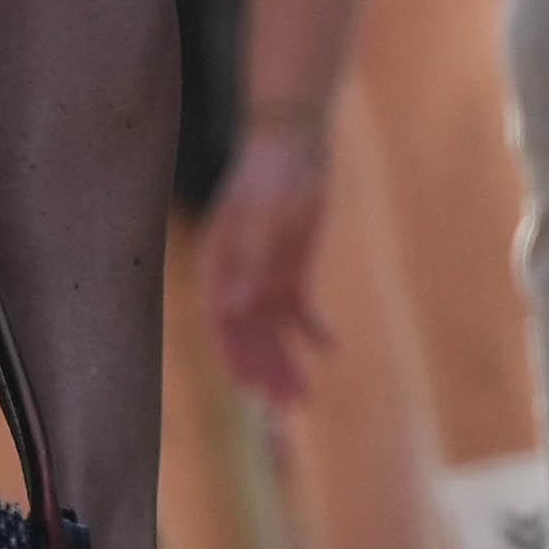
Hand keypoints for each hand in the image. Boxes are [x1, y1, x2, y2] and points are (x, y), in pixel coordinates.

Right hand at [199, 117, 335, 402]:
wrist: (295, 143)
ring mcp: (264, 274)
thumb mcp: (265, 219)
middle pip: (248, 335)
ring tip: (303, 394)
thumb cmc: (273, 175)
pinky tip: (329, 348)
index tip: (246, 390)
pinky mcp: (291, 268)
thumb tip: (233, 311)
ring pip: (272, 330)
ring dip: (285, 360)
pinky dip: (312, 330)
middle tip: (288, 405)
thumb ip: (250, 265)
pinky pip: (299, 309)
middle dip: (264, 370)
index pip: (219, 322)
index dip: (231, 357)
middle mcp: (237, 277)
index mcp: (218, 264)